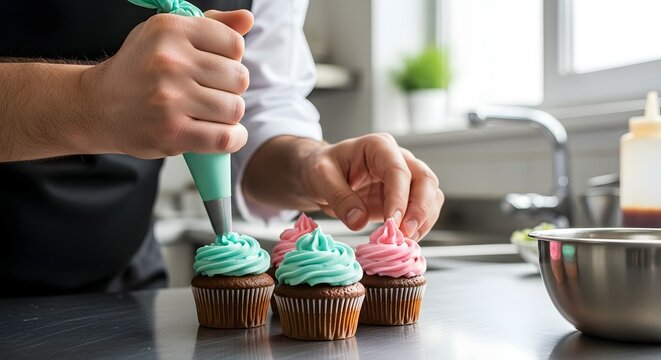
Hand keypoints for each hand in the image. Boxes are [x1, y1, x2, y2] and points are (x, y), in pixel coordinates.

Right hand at [79, 10, 253, 157]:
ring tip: (209, 113)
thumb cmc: (139, 69)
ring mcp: (170, 98)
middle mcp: (169, 61)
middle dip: (231, 89)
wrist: (97, 106)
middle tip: (210, 94)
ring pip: (235, 109)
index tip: (214, 68)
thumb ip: (211, 26)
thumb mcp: (167, 35)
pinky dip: (233, 139)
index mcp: (169, 30)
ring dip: (229, 115)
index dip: (231, 59)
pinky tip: (224, 134)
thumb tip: (247, 20)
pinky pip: (226, 137)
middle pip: (239, 78)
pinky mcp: (172, 132)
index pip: (234, 44)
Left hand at [298, 133, 443, 239]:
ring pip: (431, 195)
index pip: (399, 169)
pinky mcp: (406, 198)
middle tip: (404, 234)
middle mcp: (398, 159)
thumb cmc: (320, 168)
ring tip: (404, 241)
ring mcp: (405, 179)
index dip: (400, 197)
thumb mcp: (320, 177)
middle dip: (420, 209)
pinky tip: (404, 241)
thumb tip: (358, 221)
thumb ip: (338, 197)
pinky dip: (420, 227)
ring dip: (423, 220)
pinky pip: (424, 210)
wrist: (321, 175)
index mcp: (378, 147)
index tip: (392, 221)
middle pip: (425, 179)